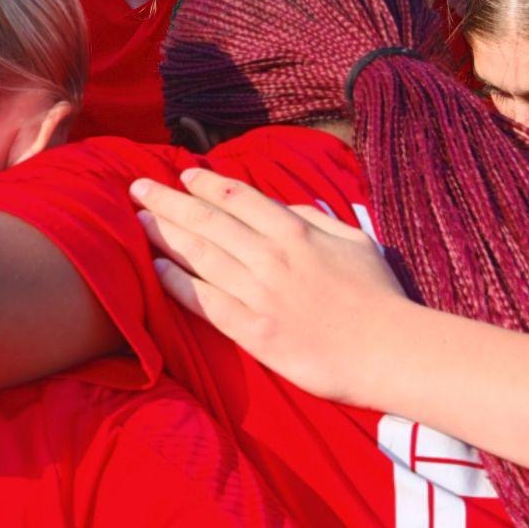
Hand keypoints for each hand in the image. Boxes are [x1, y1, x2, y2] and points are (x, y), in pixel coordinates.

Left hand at [129, 168, 410, 405]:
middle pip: (208, 222)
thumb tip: (281, 205)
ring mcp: (260, 295)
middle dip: (168, 202)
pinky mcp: (255, 333)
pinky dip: (179, 284)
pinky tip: (155, 269)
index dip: (203, 185)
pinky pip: (207, 303)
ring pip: (201, 256)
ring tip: (138, 220)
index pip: (237, 198)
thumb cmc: (379, 294)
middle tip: (136, 188)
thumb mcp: (353, 239)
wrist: (392, 351)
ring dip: (165, 235)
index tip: (180, 176)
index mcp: (294, 232)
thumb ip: (313, 217)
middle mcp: (271, 258)